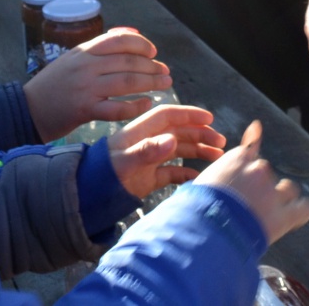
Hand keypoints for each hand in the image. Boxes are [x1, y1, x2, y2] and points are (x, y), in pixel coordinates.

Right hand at [24, 28, 171, 140]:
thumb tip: (128, 38)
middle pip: (128, 62)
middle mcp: (86, 66)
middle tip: (166, 72)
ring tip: (164, 85)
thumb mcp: (72, 59)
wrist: (27, 109)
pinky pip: (117, 108)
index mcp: (83, 50)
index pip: (119, 40)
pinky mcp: (84, 110)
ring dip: (150, 83)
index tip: (153, 52)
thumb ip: (97, 50)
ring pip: (126, 82)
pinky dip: (135, 106)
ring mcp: (85, 88)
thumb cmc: (53, 85)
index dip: (141, 44)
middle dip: (152, 66)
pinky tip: (146, 104)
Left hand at [106, 104, 226, 198]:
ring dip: (198, 150)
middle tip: (221, 141)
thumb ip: (147, 150)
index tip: (209, 119)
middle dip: (201, 134)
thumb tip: (172, 140)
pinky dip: (186, 173)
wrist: (87, 195)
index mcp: (141, 131)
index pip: (169, 116)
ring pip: (179, 150)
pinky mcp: (149, 178)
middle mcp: (148, 142)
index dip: (189, 115)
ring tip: (217, 155)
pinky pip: (172, 172)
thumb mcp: (124, 161)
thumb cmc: (104, 174)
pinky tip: (198, 176)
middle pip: (179, 132)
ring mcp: (149, 160)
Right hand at [194, 121, 308, 244]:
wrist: (207, 232)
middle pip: (266, 172)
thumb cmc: (196, 211)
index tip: (251, 163)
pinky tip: (295, 216)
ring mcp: (273, 191)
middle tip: (247, 205)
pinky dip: (301, 211)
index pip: (252, 147)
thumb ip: (214, 175)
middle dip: (260, 186)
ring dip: (282, 198)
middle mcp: (258, 170)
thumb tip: (211, 179)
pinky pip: (304, 207)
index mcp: (237, 159)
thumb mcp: (199, 184)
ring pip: (288, 188)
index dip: (250, 162)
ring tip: (268, 214)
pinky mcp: (285, 214)